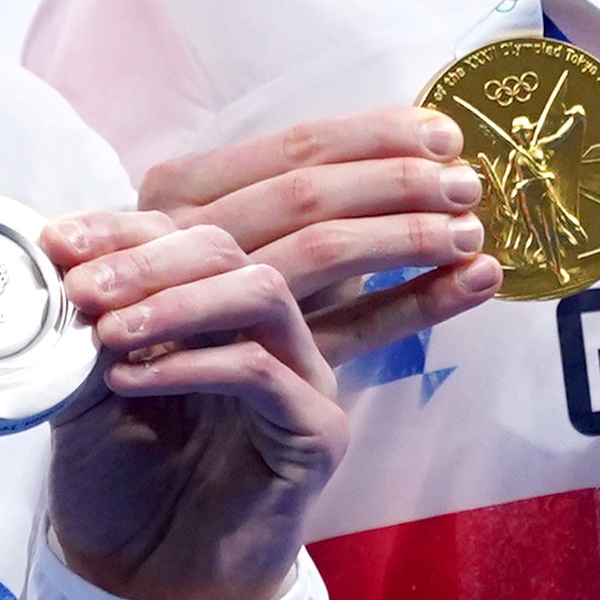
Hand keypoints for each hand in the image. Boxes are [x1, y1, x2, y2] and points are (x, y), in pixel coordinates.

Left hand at [37, 211, 352, 599]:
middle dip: (144, 260)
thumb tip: (60, 254)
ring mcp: (300, 376)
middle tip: (81, 290)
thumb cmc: (119, 486)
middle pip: (225, 249)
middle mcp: (264, 332)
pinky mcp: (317, 431)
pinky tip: (131, 382)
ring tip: (107, 334)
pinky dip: (192, 366)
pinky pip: (263, 372)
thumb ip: (86, 326)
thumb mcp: (83, 390)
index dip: (118, 228)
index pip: (179, 236)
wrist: (145, 586)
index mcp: (210, 310)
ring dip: (174, 302)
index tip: (55, 241)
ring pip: (257, 293)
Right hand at [131, 107, 501, 365]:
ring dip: (406, 237)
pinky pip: (341, 331)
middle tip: (469, 182)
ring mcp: (200, 302)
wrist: (126, 469)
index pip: (290, 147)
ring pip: (319, 251)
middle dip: (398, 180)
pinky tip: (473, 285)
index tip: (441, 130)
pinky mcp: (234, 369)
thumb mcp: (228, 262)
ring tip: (473, 231)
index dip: (372, 134)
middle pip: (307, 192)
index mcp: (180, 193)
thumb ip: (286, 216)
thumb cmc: (178, 345)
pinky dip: (414, 305)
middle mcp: (182, 237)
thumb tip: (398, 157)